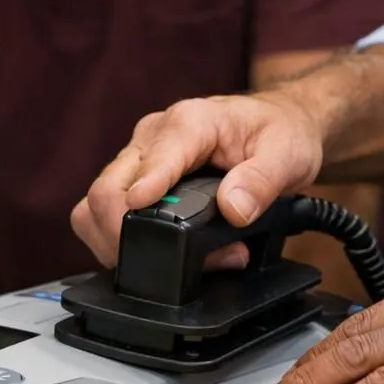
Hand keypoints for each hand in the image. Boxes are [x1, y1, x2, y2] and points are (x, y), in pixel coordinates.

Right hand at [71, 93, 324, 269]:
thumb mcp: (288, 155)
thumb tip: (233, 208)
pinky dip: (116, 238)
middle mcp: (153, 135)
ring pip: (96, 204)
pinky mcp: (131, 177)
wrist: (276, 124)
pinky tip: (152, 248)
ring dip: (117, 239)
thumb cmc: (279, 133)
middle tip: (174, 261)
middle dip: (127, 232)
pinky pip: (100, 212)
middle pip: (109, 188)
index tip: (138, 206)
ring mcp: (137, 157)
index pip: (153, 157)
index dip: (145, 186)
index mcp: (189, 122)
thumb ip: (262, 182)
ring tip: (165, 258)